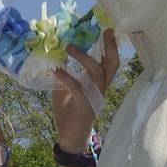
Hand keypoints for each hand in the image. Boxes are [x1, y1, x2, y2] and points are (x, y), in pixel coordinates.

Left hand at [52, 30, 118, 152]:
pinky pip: (78, 88)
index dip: (109, 47)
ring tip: (69, 47)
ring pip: (97, 72)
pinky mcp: (84, 105)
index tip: (106, 29)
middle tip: (105, 31)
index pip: (108, 62)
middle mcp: (100, 88)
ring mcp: (95, 97)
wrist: (69, 138)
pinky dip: (67, 77)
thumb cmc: (68, 112)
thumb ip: (64, 75)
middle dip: (110, 47)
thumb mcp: (64, 89)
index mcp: (98, 83)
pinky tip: (56, 71)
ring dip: (84, 58)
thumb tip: (55, 56)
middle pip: (112, 65)